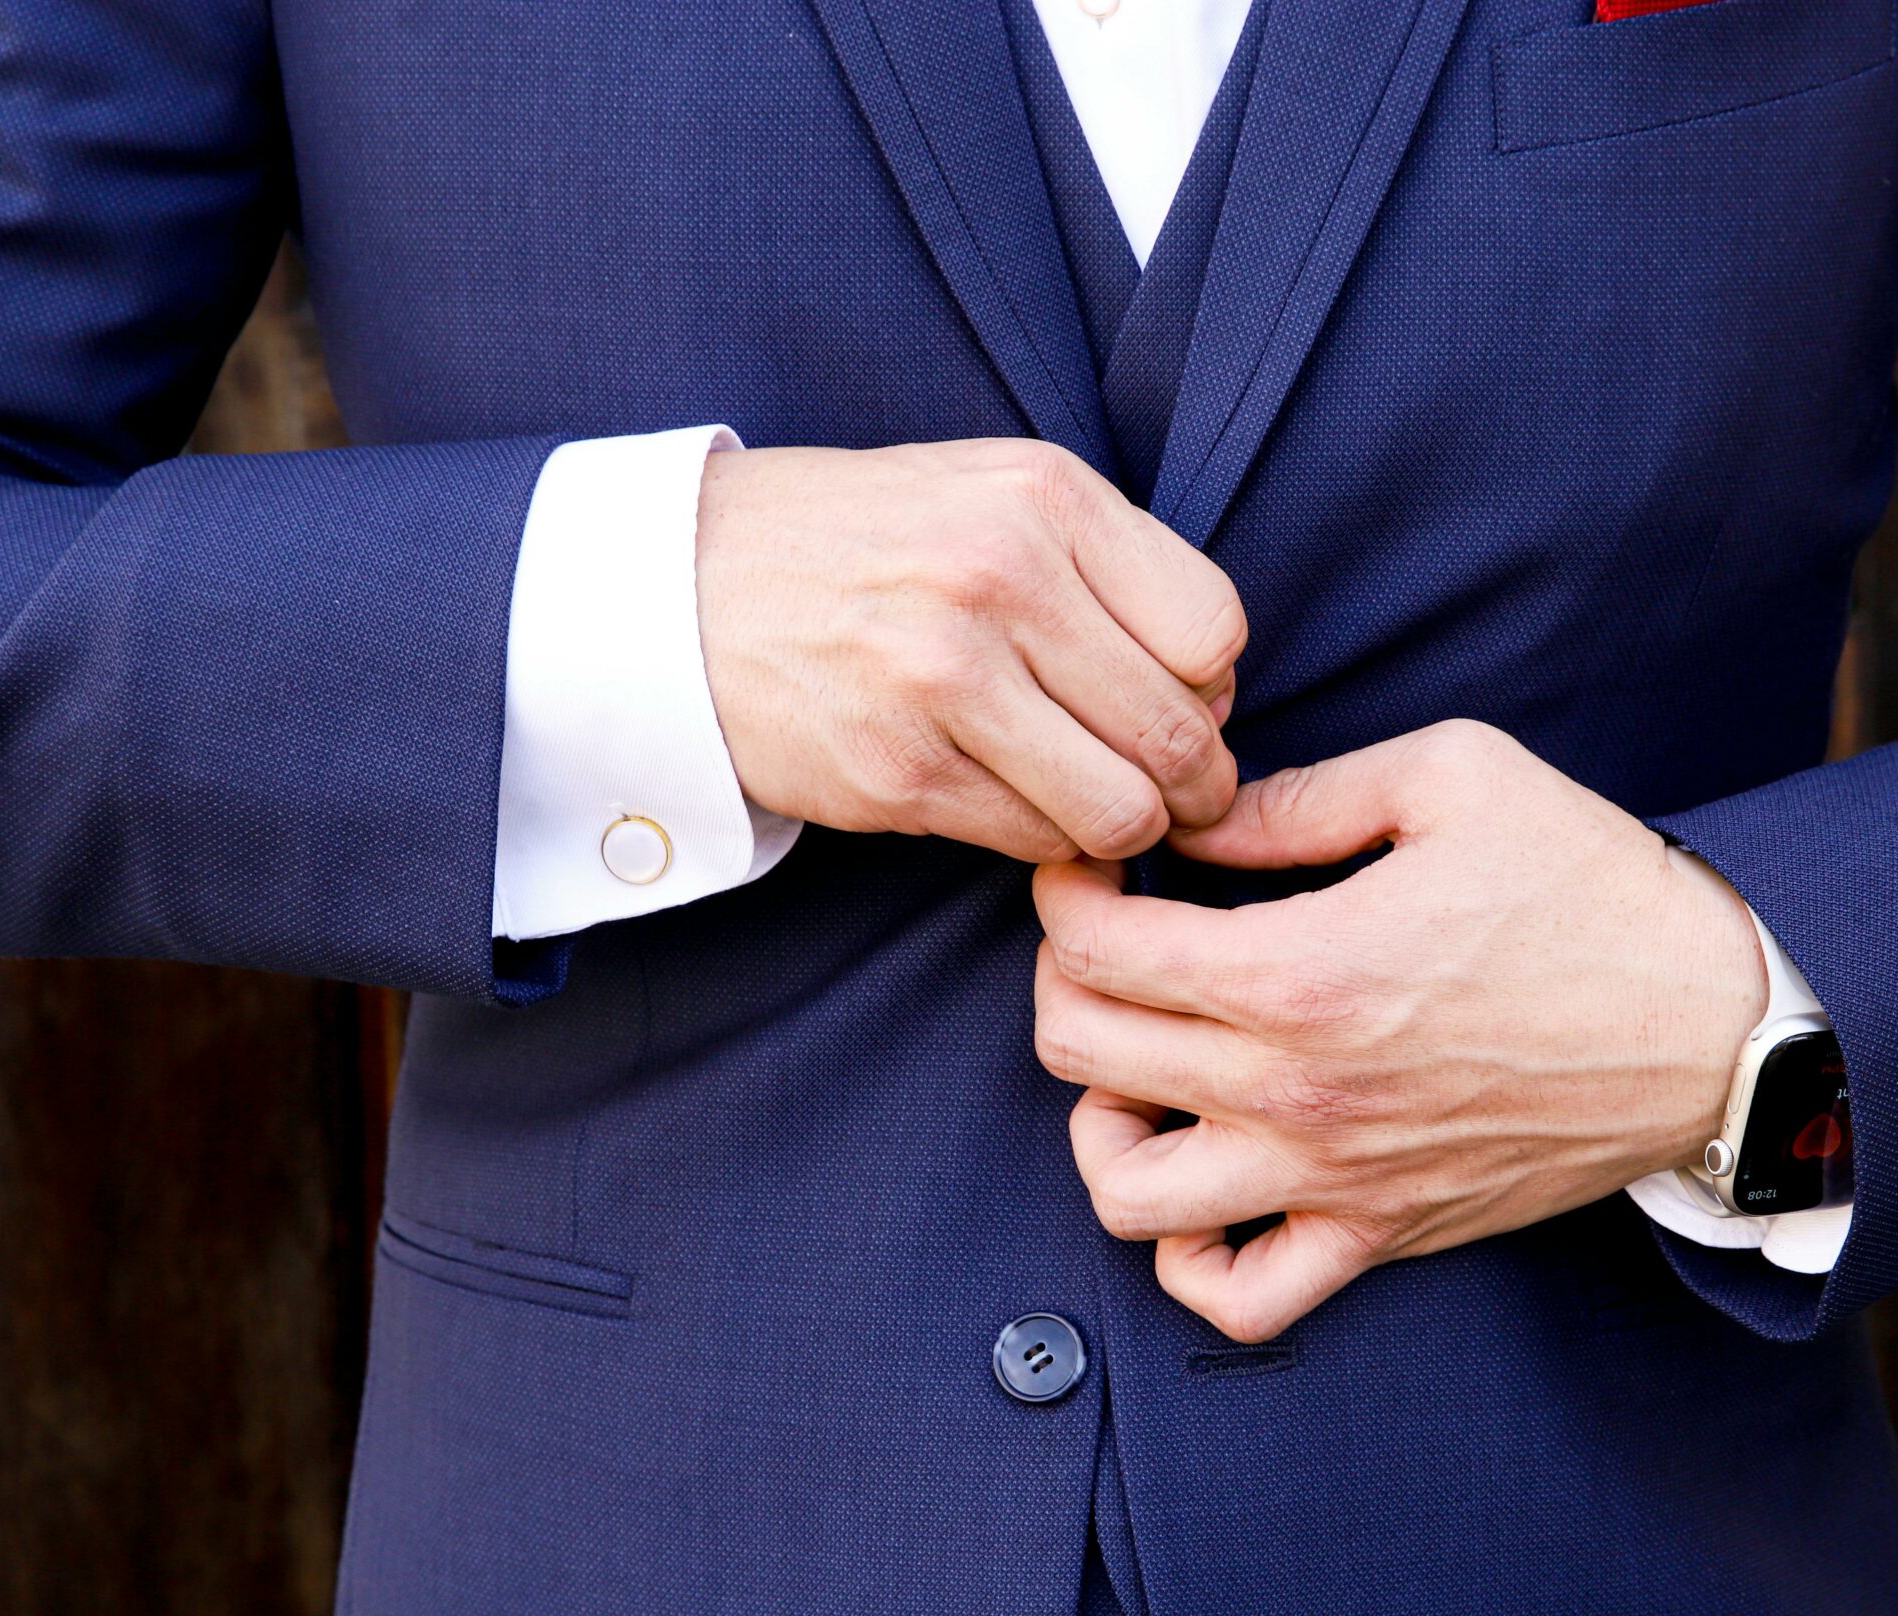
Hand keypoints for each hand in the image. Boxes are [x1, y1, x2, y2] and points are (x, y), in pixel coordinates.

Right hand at [695, 439, 1245, 861]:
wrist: (681, 590)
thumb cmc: (860, 545)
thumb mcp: (987, 492)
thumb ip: (1107, 563)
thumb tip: (1216, 684)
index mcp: (1042, 498)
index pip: (1213, 631)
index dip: (1212, 685)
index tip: (1177, 700)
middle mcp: (1001, 578)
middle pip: (1179, 731)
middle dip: (1191, 782)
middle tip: (1168, 791)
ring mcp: (946, 680)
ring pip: (1121, 808)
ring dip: (1125, 827)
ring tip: (1097, 806)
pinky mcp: (900, 772)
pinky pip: (1035, 841)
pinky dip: (1044, 842)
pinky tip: (1014, 805)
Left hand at [1029, 720, 1766, 1341]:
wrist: (1721, 1026)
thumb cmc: (1594, 888)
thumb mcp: (1456, 778)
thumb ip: (1299, 795)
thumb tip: (1193, 817)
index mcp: (1302, 970)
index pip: (1095, 947)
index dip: (1065, 890)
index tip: (1094, 865)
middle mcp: (1295, 1090)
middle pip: (1079, 1052)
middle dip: (1066, 980)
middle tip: (1113, 940)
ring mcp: (1331, 1179)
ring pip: (1123, 1193)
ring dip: (1102, 1121)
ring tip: (1143, 1066)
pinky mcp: (1377, 1234)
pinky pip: (1235, 1297)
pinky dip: (1189, 1256)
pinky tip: (1209, 1181)